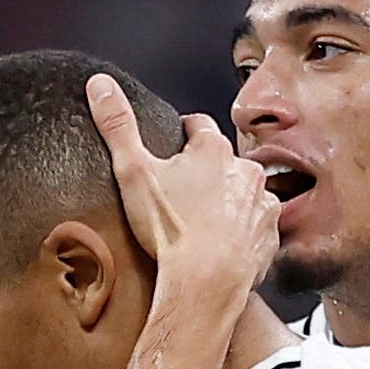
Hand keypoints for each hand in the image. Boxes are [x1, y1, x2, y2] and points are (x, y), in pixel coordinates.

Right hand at [91, 75, 278, 310]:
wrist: (205, 285)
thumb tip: (99, 83)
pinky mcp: (270, 236)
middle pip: (222, 160)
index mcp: (213, 149)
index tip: (170, 152)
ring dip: (226, 201)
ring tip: (201, 223)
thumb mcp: (133, 172)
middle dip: (205, 171)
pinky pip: (255, 227)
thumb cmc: (171, 232)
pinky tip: (220, 246)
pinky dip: (241, 233)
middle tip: (181, 194)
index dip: (181, 135)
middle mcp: (245, 171)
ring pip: (242, 192)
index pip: (197, 125)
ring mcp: (262, 204)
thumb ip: (117, 125)